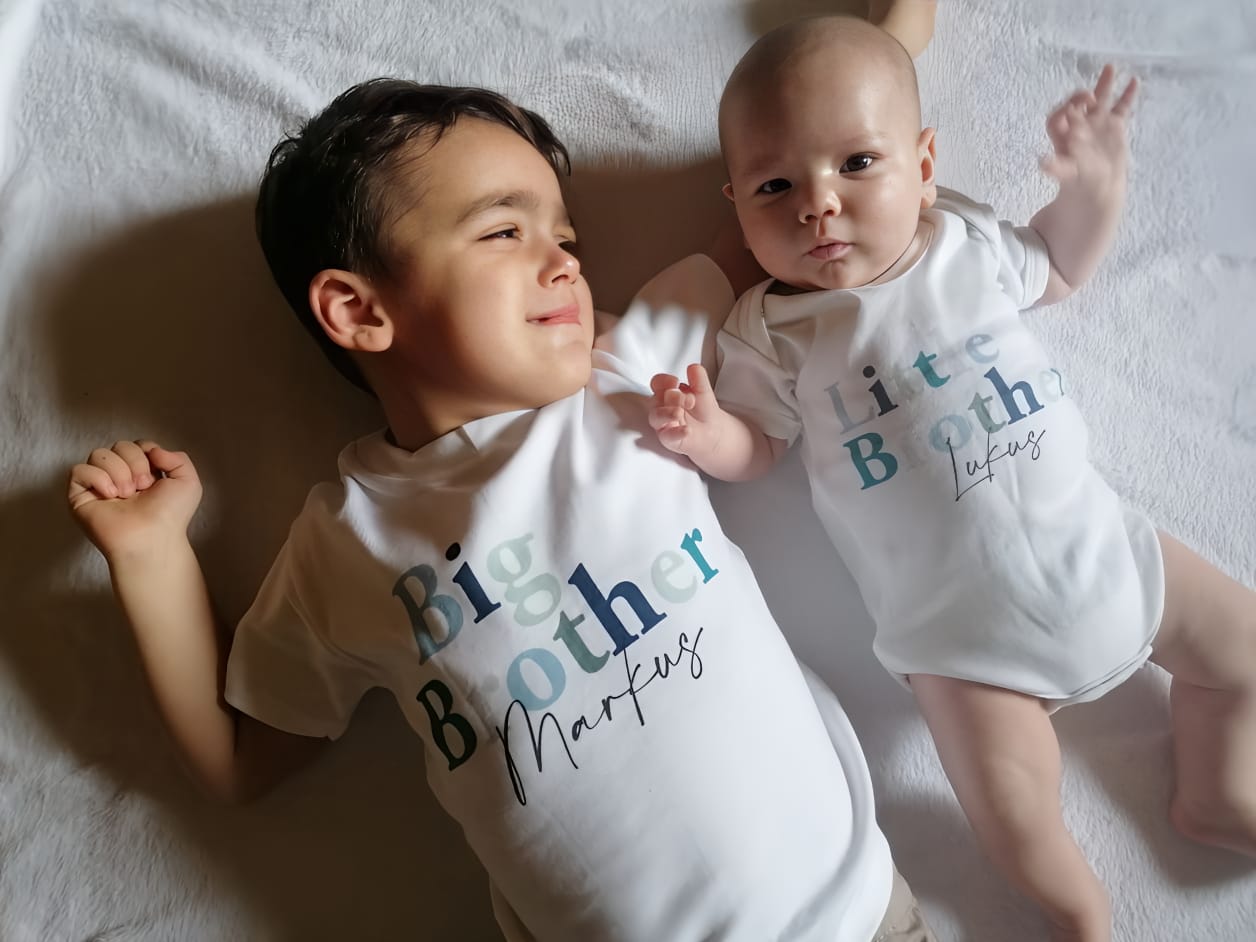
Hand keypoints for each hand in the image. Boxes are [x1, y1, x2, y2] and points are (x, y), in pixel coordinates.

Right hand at [67, 440, 202, 561]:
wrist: (152, 537)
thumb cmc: (171, 516)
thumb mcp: (188, 482)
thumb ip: (177, 457)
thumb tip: (152, 450)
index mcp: (143, 472)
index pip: (137, 445)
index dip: (147, 454)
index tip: (156, 477)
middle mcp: (120, 477)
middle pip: (119, 445)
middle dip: (135, 462)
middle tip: (142, 487)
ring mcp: (99, 486)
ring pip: (99, 454)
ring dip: (118, 471)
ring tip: (127, 494)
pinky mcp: (80, 496)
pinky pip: (79, 470)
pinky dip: (97, 478)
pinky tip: (110, 495)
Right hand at [649, 363, 722, 455]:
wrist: (714, 431)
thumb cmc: (703, 410)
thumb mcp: (703, 391)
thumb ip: (699, 378)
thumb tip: (693, 367)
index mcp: (667, 394)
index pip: (657, 384)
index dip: (663, 381)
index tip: (675, 381)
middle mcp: (661, 408)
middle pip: (655, 399)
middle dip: (672, 397)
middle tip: (689, 399)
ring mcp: (663, 424)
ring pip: (656, 417)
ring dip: (667, 413)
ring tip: (679, 412)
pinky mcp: (668, 439)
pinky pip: (668, 436)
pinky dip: (677, 433)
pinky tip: (687, 430)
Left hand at [1040, 65, 1137, 193]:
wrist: (1097, 188)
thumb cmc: (1078, 181)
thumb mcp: (1066, 174)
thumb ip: (1056, 166)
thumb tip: (1042, 162)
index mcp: (1062, 135)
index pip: (1057, 118)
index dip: (1061, 112)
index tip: (1071, 111)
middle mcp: (1078, 125)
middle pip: (1077, 103)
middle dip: (1080, 97)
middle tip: (1089, 97)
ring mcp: (1097, 123)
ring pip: (1099, 99)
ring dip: (1104, 83)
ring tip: (1109, 67)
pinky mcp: (1114, 126)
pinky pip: (1121, 107)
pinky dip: (1127, 95)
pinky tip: (1134, 81)